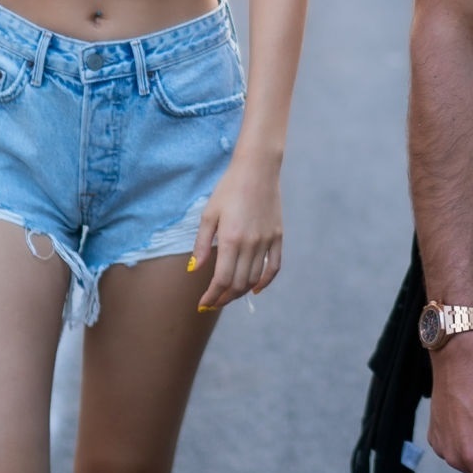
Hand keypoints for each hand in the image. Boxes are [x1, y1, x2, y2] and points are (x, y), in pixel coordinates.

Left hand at [190, 156, 281, 311]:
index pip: (222, 280)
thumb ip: (202, 245)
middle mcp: (250, 244)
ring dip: (240, 292)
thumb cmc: (228, 189)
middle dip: (224, 298)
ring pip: (255, 278)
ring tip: (228, 295)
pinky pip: (274, 267)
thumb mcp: (209, 214)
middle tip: (213, 302)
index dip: (212, 296)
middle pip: (238, 284)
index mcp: (231, 239)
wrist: (257, 169)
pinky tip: (255, 289)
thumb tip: (194, 269)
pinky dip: (265, 282)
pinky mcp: (278, 236)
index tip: (203, 304)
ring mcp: (266, 241)